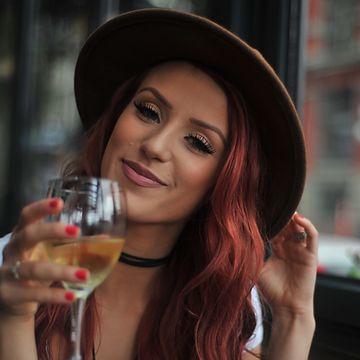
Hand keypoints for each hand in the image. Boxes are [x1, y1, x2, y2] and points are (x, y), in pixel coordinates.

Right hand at [0, 198, 88, 317]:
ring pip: (34, 269)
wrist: (12, 301)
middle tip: (77, 232)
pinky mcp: (9, 294)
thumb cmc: (36, 267)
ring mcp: (8, 272)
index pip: (27, 216)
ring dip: (62, 271)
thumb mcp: (52, 253)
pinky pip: (32, 294)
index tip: (60, 203)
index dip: (41, 208)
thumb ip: (75, 245)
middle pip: (28, 236)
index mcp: (23, 235)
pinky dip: (54, 295)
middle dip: (52, 231)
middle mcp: (13, 250)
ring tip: (85, 275)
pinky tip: (73, 296)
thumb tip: (105, 238)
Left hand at [258, 213, 317, 316]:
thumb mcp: (257, 269)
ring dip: (293, 218)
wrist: (287, 308)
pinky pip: (312, 236)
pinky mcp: (311, 255)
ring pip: (298, 228)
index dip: (270, 221)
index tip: (259, 210)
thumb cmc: (271, 291)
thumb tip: (233, 244)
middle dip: (281, 217)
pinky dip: (307, 225)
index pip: (275, 230)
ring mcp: (301, 251)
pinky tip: (298, 218)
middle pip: (286, 226)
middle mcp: (289, 248)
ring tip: (285, 209)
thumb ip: (251, 256)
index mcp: (277, 250)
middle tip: (272, 205)